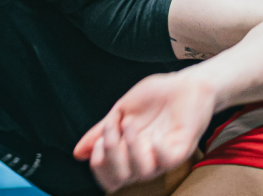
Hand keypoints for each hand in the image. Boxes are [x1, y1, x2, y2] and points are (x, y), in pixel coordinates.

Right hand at [73, 73, 215, 192]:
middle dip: (109, 154)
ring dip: (130, 147)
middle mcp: (145, 161)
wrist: (184, 83)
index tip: (99, 140)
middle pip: (120, 180)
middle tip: (111, 128)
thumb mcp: (120, 111)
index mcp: (129, 154)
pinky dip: (157, 149)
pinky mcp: (181, 149)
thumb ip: (101, 131)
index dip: (99, 165)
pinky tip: (154, 134)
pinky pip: (167, 161)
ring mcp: (163, 157)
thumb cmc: (155, 97)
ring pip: (141, 173)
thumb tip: (78, 153)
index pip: (110, 179)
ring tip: (130, 123)